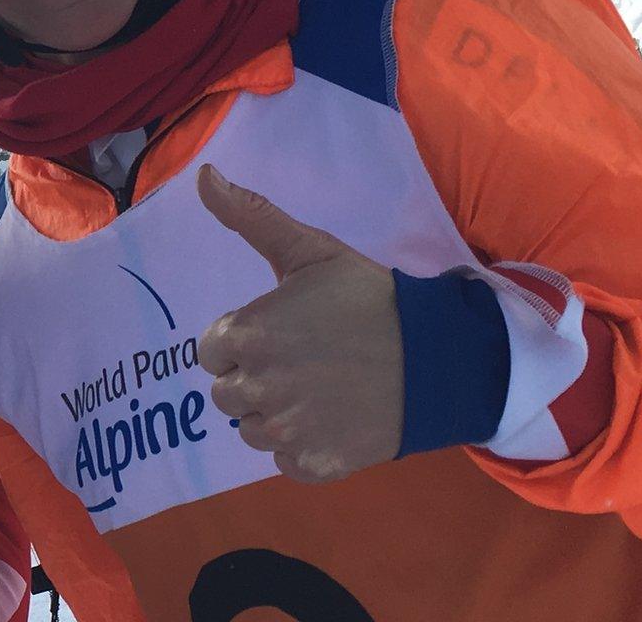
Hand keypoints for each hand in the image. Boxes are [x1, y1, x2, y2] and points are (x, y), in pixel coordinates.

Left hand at [195, 165, 403, 483]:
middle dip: (254, 376)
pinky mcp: (313, 466)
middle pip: (226, 392)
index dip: (242, 339)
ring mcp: (285, 433)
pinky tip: (333, 418)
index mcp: (247, 336)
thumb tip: (203, 176)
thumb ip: (251, 217)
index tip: (280, 332)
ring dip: (275, 412)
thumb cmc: (369, 299)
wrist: (438, 356)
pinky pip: (284, 460)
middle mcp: (257, 389)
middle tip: (302, 360)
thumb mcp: (311, 250)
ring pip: (251, 429)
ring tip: (319, 388)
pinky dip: (302, 445)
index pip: (211, 349)